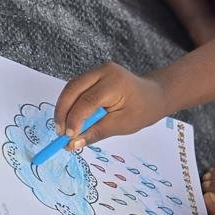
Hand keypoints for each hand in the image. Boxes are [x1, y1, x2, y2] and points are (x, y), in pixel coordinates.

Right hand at [53, 62, 168, 149]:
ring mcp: (98, 70)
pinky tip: (70, 119)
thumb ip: (96, 132)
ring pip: (71, 88)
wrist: (153, 96)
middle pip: (73, 89)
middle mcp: (103, 71)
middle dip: (63, 112)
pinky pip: (76, 89)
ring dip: (64, 108)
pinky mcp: (94, 75)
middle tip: (60, 133)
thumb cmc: (142, 110)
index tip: (68, 137)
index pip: (87, 101)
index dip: (74, 119)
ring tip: (63, 129)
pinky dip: (70, 103)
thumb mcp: (122, 125)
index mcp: (114, 82)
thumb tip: (72, 143)